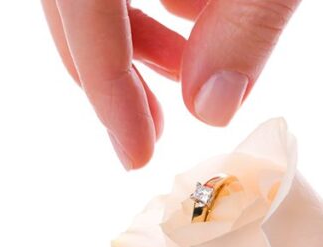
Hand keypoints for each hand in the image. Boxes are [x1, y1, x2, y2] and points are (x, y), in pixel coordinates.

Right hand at [43, 0, 299, 169]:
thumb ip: (247, 25)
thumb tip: (211, 109)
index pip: (82, 5)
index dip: (106, 84)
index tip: (137, 155)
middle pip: (75, 1)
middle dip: (116, 70)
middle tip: (159, 132)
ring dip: (138, 36)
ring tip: (194, 70)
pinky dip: (149, 0)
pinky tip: (196, 15)